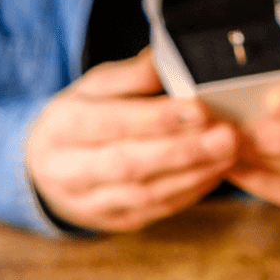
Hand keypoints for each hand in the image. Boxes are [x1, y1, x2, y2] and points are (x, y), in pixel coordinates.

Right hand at [27, 48, 237, 231]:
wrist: (50, 166)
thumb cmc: (83, 117)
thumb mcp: (97, 85)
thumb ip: (133, 75)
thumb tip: (169, 59)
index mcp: (62, 126)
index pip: (110, 123)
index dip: (156, 118)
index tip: (199, 108)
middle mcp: (68, 169)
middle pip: (129, 163)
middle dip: (183, 150)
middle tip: (227, 135)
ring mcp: (89, 201)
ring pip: (145, 193)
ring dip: (193, 173)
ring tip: (229, 152)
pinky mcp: (114, 220)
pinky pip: (155, 209)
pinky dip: (190, 191)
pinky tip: (216, 171)